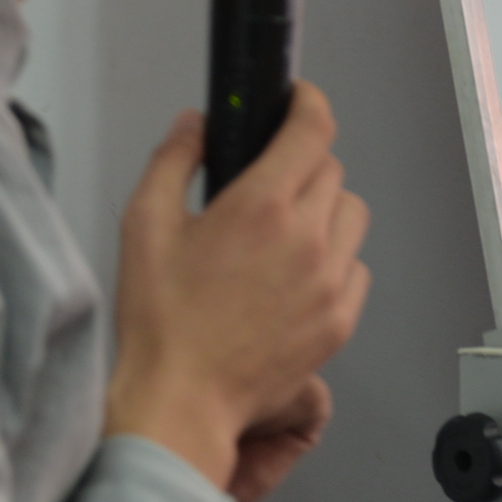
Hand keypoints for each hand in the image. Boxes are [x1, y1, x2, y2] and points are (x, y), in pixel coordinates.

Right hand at [106, 83, 371, 490]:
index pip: (313, 129)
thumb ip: (173, 160)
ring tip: (286, 232)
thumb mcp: (144, 225)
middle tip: (270, 182)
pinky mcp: (339, 320)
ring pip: (353, 216)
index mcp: (261, 208)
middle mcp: (306, 239)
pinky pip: (357, 268)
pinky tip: (297, 276)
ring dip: (326, 210)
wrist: (182, 400)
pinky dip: (335, 261)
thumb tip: (195, 126)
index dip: (309, 104)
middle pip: (332, 170)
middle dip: (303, 164)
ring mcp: (329, 282)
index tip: (299, 101)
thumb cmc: (160, 322)